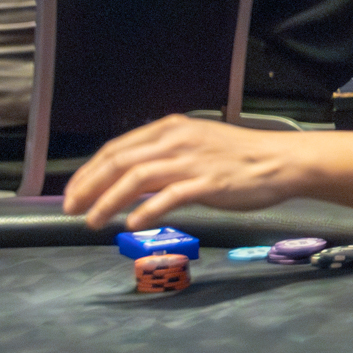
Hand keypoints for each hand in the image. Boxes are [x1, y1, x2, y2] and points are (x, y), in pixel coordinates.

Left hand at [63, 115, 313, 230]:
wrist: (281, 161)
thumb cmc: (239, 157)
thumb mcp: (195, 145)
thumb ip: (162, 156)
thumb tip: (127, 178)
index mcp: (170, 128)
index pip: (116, 148)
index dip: (88, 172)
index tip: (73, 193)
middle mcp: (177, 140)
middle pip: (119, 162)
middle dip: (88, 188)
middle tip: (72, 210)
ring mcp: (193, 161)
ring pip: (136, 179)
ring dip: (108, 202)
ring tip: (94, 221)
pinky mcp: (209, 183)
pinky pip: (169, 197)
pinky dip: (146, 211)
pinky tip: (133, 224)